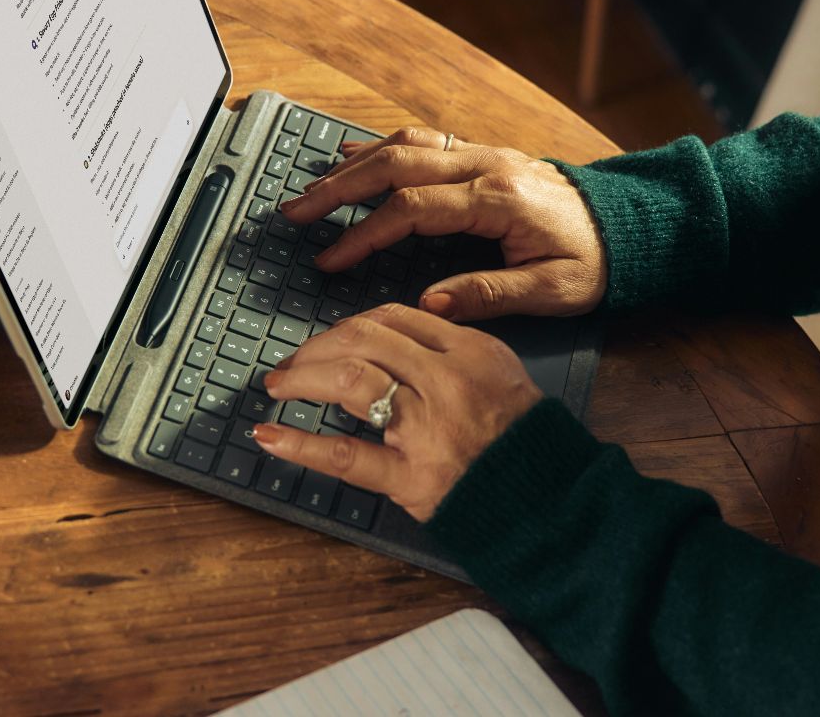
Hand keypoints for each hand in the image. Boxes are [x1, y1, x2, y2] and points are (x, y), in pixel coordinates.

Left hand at [253, 303, 541, 520]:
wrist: (548, 499)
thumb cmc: (522, 438)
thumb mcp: (500, 373)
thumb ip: (452, 349)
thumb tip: (391, 336)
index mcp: (469, 351)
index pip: (395, 319)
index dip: (351, 325)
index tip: (332, 338)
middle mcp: (445, 381)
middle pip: (364, 341)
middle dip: (317, 347)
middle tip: (291, 362)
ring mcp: (426, 429)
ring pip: (351, 381)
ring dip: (304, 378)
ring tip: (280, 385)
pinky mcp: (411, 478)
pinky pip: (347, 456)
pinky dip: (302, 445)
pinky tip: (271, 436)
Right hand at [280, 126, 607, 320]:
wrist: (630, 225)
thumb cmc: (595, 261)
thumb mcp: (553, 290)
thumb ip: (489, 295)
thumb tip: (429, 303)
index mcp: (497, 200)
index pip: (411, 212)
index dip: (364, 235)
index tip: (330, 260)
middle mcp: (485, 166)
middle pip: (394, 166)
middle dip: (338, 188)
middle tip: (294, 212)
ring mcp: (483, 155)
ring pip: (403, 146)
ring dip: (352, 164)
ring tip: (311, 187)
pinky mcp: (483, 155)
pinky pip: (422, 142)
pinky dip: (380, 148)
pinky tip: (353, 158)